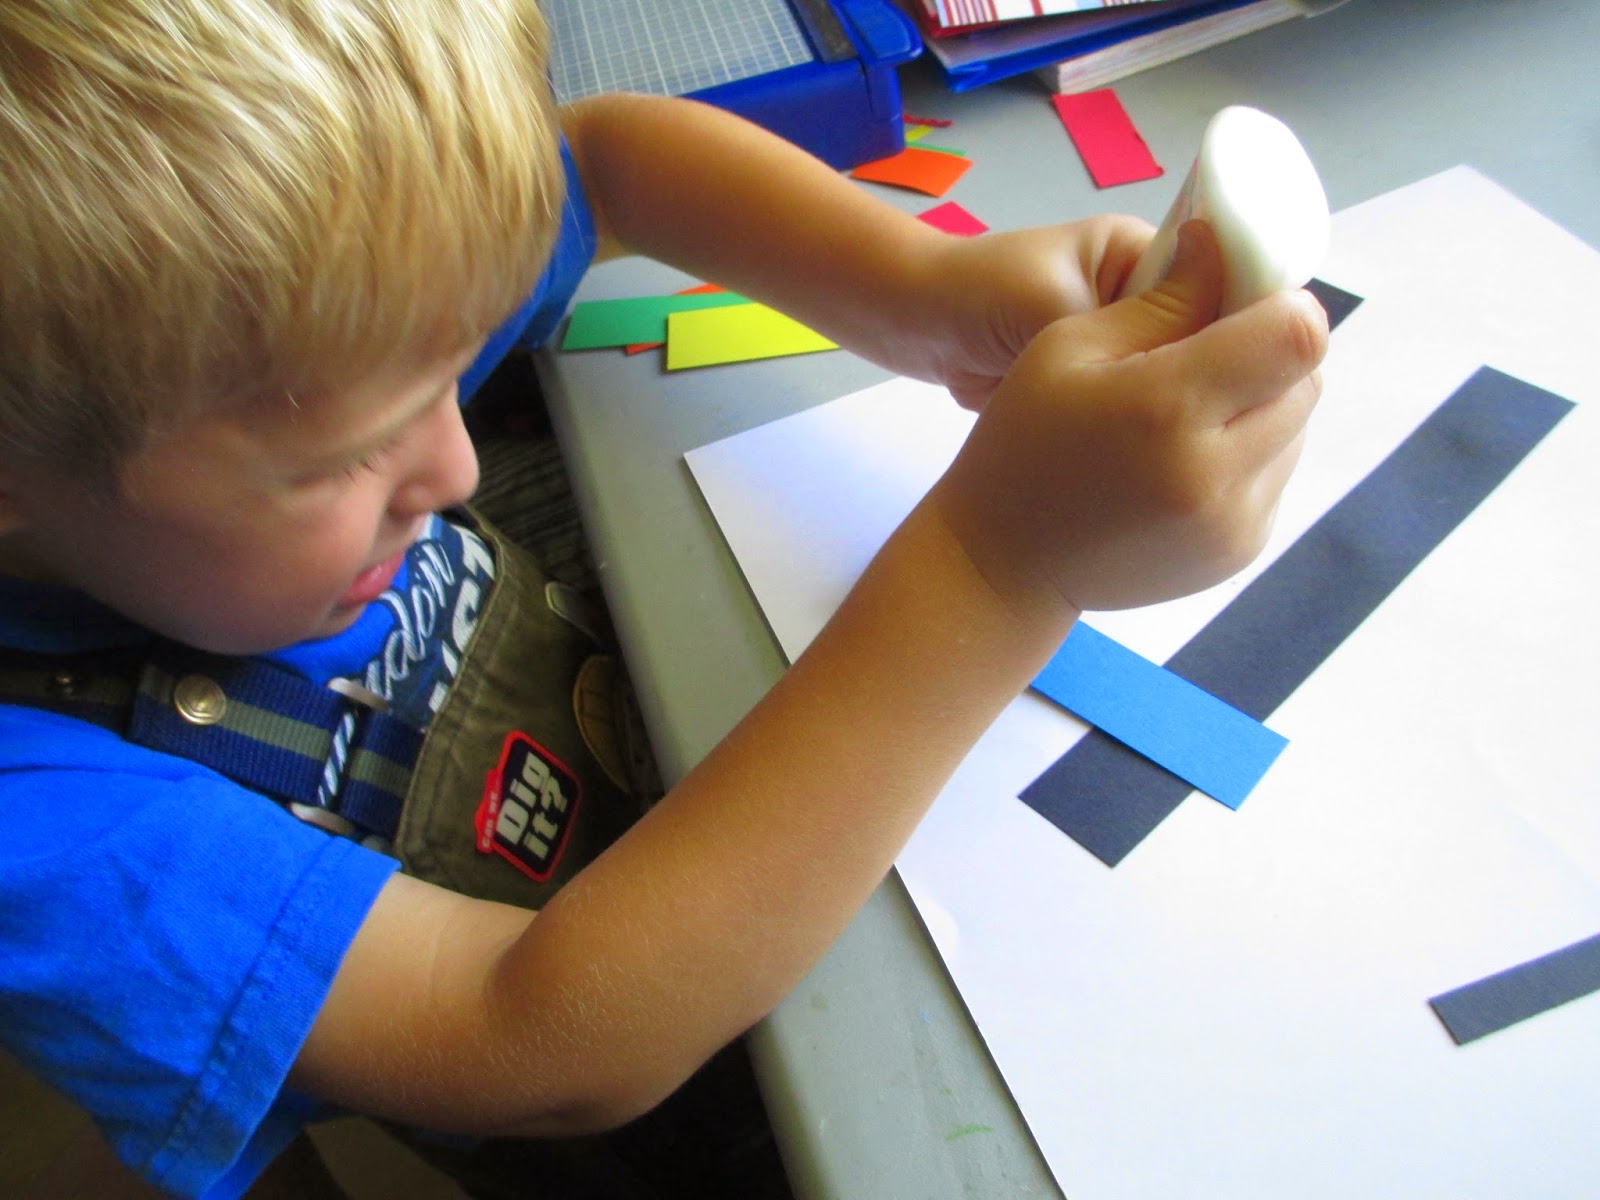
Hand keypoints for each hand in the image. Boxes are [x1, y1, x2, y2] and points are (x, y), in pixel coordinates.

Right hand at [932, 221, 1326, 615]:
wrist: (1005, 566)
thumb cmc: (1023, 443)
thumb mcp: (1069, 347)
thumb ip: (1162, 299)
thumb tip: (1223, 247)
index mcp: (1171, 408)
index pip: (1297, 336)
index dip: (1280, 306)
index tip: (1240, 306)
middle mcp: (1219, 473)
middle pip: (1305, 380)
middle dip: (1268, 357)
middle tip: (1203, 359)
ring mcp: (1236, 522)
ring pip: (1297, 430)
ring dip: (1259, 407)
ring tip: (1186, 417)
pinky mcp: (1241, 552)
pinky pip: (1275, 477)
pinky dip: (1247, 457)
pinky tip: (1183, 462)